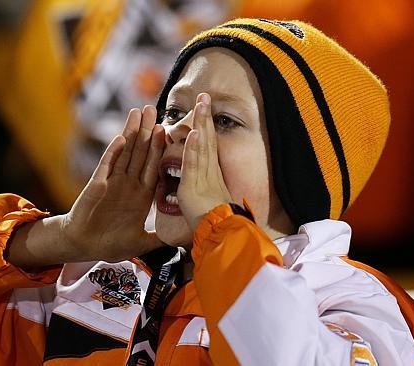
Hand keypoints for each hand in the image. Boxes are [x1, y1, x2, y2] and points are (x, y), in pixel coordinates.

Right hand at [62, 106, 165, 261]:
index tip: (169, 130)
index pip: (153, 167)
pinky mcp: (97, 187)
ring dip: (131, 133)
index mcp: (140, 195)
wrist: (83, 246)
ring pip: (125, 153)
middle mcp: (127, 184)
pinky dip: (113, 153)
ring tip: (137, 113)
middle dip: (147, 131)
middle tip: (153, 109)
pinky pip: (106, 167)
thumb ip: (160, 238)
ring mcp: (112, 183)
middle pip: (140, 153)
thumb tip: (181, 240)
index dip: (160, 148)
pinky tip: (120, 139)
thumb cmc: (110, 243)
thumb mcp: (141, 242)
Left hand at [177, 93, 232, 230]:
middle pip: (208, 139)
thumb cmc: (213, 224)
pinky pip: (193, 163)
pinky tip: (195, 132)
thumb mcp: (206, 204)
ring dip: (201, 123)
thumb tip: (201, 193)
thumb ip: (201, 194)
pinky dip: (194, 147)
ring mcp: (202, 177)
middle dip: (206, 117)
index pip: (207, 146)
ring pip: (202, 145)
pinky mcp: (193, 186)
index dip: (206, 127)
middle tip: (205, 96)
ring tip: (201, 103)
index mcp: (210, 176)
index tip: (204, 111)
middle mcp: (209, 172)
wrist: (220, 235)